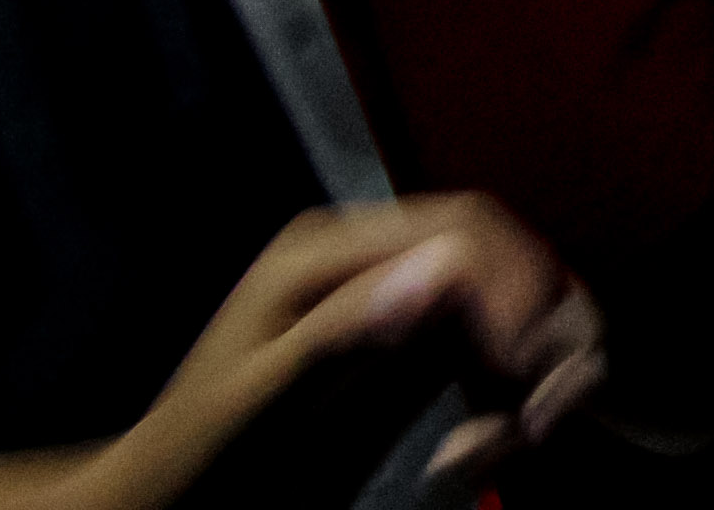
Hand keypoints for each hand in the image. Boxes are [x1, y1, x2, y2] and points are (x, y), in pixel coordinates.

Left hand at [79, 194, 601, 508]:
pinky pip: (497, 336)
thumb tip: (439, 270)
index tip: (528, 370)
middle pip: (502, 250)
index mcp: (325, 251)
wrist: (168, 489)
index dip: (516, 288)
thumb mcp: (257, 400)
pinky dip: (518, 384)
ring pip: (515, 288)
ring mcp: (394, 289)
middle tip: (545, 411)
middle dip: (545, 321)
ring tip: (521, 434)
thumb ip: (339, 331)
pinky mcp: (412, 333)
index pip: (461, 229)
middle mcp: (369, 252)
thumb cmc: (198, 452)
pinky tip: (489, 439)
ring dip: (544, 356)